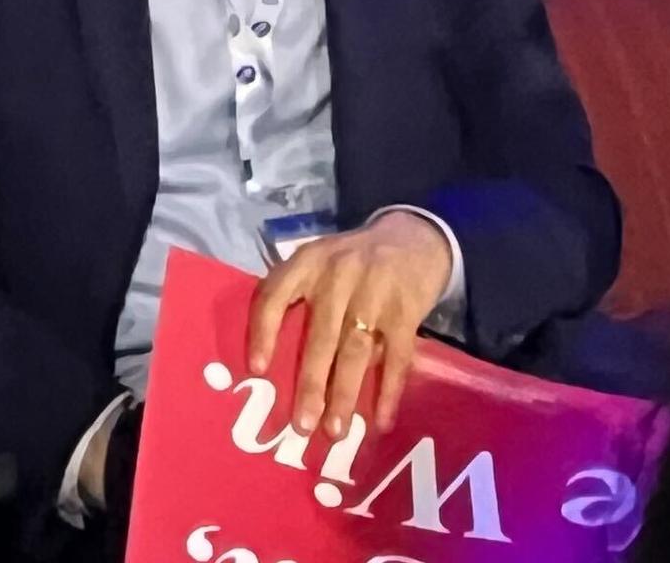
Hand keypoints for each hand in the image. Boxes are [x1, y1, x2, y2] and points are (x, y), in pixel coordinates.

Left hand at [246, 210, 452, 438]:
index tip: (256, 371)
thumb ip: (299, 297)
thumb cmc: (354, 262)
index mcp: (308, 262)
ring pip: (355, 351)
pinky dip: (388, 391)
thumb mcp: (321, 262)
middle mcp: (338, 275)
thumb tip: (273, 365)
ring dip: (344, 395)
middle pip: (320, 336)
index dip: (262, 333)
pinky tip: (381, 421)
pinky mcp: (406, 310)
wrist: (413, 237)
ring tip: (334, 432)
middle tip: (301, 426)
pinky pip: (396, 357)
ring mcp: (374, 292)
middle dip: (310, 385)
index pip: (274, 295)